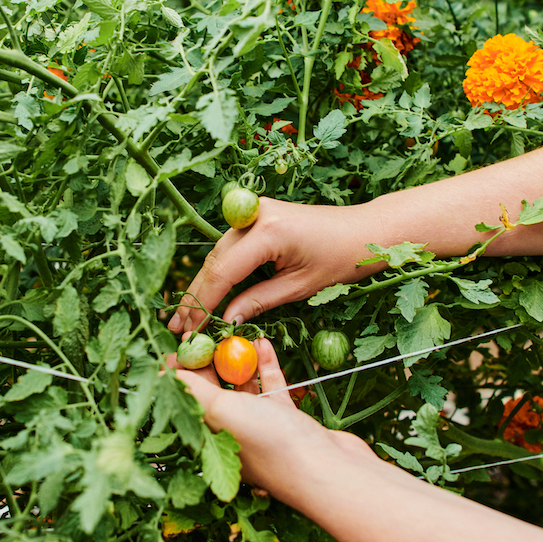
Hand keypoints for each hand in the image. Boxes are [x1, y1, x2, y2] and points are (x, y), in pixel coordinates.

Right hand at [168, 197, 385, 333]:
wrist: (364, 230)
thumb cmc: (342, 259)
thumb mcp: (300, 287)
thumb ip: (259, 301)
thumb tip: (226, 320)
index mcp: (268, 232)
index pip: (223, 272)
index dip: (204, 304)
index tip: (192, 331)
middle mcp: (255, 214)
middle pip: (214, 260)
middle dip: (195, 297)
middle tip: (178, 328)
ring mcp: (254, 211)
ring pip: (218, 253)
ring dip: (202, 285)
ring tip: (186, 317)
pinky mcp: (257, 215)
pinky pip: (230, 246)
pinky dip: (218, 271)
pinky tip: (206, 294)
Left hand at [172, 338, 373, 499]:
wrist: (326, 469)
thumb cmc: (267, 442)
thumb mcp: (220, 411)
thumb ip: (192, 390)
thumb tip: (162, 373)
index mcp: (208, 436)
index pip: (187, 398)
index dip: (182, 371)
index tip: (181, 343)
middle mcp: (229, 431)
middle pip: (212, 391)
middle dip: (210, 361)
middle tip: (209, 332)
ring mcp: (258, 425)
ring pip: (242, 386)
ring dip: (239, 360)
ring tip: (237, 333)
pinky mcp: (284, 419)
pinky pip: (270, 387)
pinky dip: (266, 366)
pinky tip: (264, 343)